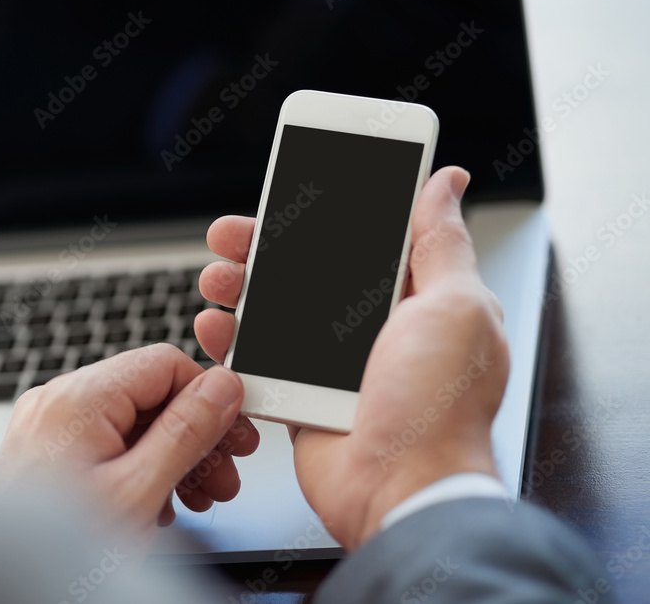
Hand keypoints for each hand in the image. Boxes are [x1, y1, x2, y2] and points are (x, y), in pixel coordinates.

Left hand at [0, 344, 259, 547]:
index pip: (164, 363)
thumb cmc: (53, 552)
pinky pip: (109, 444)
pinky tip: (161, 504)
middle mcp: (59, 402)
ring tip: (201, 497)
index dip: (209, 395)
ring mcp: (50, 426)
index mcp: (78, 399)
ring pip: (134, 421)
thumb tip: (222, 388)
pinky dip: (142, 467)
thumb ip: (186, 433)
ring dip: (175, 455)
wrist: (5, 593)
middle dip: (197, 433)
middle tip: (226, 473)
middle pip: (151, 394)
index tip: (235, 431)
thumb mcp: (137, 491)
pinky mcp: (48, 453)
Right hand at [196, 167, 509, 550]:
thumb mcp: (456, 307)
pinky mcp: (302, 394)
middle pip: (309, 268)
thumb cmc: (440, 408)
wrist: (400, 490)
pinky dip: (231, 340)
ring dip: (239, 287)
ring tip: (218, 278)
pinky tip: (215, 325)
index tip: (294, 190)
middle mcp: (375, 327)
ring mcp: (335, 362)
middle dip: (265, 247)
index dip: (329, 211)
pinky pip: (258, 358)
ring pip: (276, 309)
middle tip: (235, 234)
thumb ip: (443, 242)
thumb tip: (445, 183)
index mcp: (417, 299)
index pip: (366, 238)